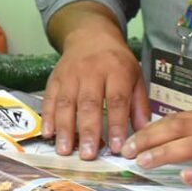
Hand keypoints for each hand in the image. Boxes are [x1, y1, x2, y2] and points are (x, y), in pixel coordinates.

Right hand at [41, 27, 145, 158]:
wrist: (90, 36)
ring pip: (66, 102)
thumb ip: (139, 105)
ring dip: (65, 128)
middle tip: (87, 155)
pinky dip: (47, 117)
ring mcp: (70, 75)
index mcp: (116, 71)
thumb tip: (144, 133)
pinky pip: (49, 98)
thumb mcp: (135, 77)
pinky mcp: (55, 78)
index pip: (117, 100)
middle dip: (88, 131)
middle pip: (89, 103)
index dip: (115, 124)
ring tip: (65, 150)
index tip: (115, 147)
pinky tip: (48, 134)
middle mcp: (91, 71)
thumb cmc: (116, 61)